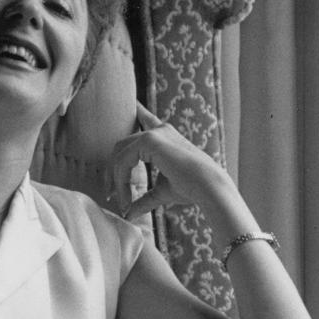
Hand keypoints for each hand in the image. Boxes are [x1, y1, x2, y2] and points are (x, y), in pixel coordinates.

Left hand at [111, 103, 233, 219]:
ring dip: (116, 181)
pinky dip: (120, 181)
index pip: (146, 119)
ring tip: (122, 202)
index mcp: (164, 137)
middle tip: (111, 195)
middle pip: (121, 147)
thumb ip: (144, 199)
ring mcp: (154, 133)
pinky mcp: (149, 140)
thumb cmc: (190, 189)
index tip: (132, 104)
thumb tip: (129, 214)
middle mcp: (159, 130)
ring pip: (119, 155)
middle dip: (113, 172)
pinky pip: (122, 161)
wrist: (207, 187)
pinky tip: (125, 197)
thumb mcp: (161, 192)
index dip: (138, 112)